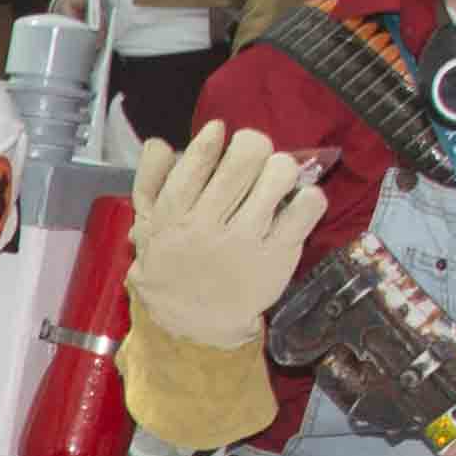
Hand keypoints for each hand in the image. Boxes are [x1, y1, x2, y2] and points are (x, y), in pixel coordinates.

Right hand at [122, 121, 330, 344]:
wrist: (193, 323)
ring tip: (277, 177)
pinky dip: (309, 197)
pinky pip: (304, 212)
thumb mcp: (146, 224)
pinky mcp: (277, 257)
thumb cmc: (173, 265)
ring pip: (278, 178)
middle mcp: (209, 226)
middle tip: (255, 154)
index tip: (220, 131)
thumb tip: (162, 143)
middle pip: (244, 160)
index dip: (212, 138)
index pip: (197, 163)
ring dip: (282, 167)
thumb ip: (149, 181)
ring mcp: (246, 242)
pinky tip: (300, 200)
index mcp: (174, 215)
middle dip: (253, 145)